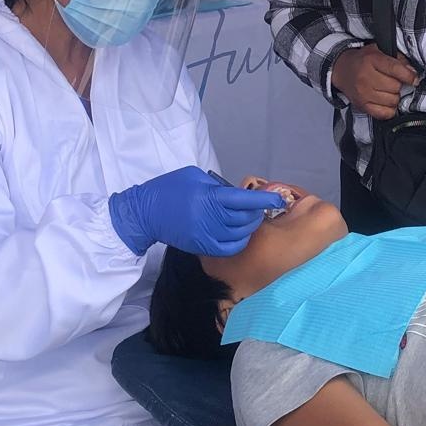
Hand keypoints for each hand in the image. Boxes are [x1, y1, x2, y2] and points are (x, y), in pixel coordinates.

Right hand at [109, 166, 283, 256]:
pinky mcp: (201, 247)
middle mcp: (210, 218)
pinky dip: (239, 241)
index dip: (264, 199)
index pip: (244, 199)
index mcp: (209, 197)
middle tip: (258, 207)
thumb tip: (236, 195)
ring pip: (240, 235)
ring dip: (249, 226)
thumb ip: (217, 187)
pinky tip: (239, 233)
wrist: (145, 213)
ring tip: (248, 218)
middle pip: (245, 218)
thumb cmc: (169, 189)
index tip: (279, 198)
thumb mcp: (194, 177)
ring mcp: (206, 236)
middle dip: (256, 212)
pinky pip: (229, 248)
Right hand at [331, 44, 418, 119]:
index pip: (396, 69)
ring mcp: (363, 93)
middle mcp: (365, 77)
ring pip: (392, 101)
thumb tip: (412, 73)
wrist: (342, 70)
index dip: (409, 76)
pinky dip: (389, 109)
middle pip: (395, 87)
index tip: (413, 79)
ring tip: (388, 91)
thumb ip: (398, 60)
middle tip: (394, 82)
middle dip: (399, 85)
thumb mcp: (380, 51)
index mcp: (371, 60)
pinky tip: (386, 101)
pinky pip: (384, 113)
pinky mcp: (362, 106)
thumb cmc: (363, 60)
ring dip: (394, 97)